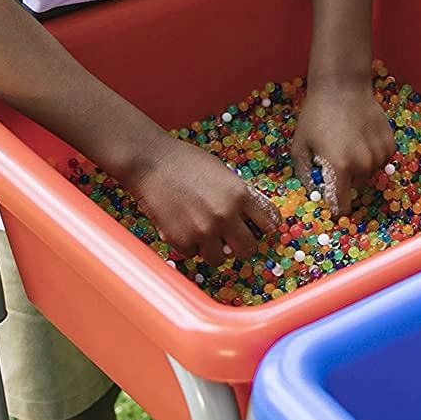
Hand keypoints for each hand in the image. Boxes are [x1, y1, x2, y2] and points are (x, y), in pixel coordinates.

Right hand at [126, 134, 281, 261]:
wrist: (150, 161)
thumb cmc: (186, 162)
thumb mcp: (224, 173)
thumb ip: (238, 195)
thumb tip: (249, 217)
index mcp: (240, 194)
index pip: (270, 223)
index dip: (266, 228)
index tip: (260, 230)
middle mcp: (225, 215)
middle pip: (248, 249)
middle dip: (242, 246)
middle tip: (232, 240)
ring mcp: (203, 230)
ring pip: (220, 259)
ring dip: (214, 250)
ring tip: (204, 236)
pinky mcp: (180, 239)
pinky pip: (192, 254)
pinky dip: (188, 246)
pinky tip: (182, 228)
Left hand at [291, 75, 394, 216]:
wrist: (342, 87)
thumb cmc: (316, 116)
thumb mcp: (299, 146)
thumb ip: (305, 174)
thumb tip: (315, 193)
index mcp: (339, 168)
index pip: (343, 205)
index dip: (337, 207)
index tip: (334, 203)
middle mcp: (363, 165)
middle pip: (355, 188)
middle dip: (345, 180)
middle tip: (335, 159)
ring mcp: (379, 155)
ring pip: (370, 174)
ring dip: (360, 167)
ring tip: (348, 145)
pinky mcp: (390, 144)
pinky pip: (382, 161)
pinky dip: (373, 156)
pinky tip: (361, 139)